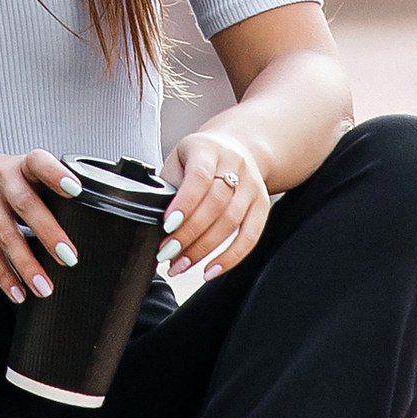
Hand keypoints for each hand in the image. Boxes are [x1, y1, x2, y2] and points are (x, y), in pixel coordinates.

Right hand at [0, 146, 84, 304]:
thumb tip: (87, 227)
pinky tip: (18, 292)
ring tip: (44, 288)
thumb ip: (48, 193)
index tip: (75, 190)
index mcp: (22, 165)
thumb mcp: (23, 173)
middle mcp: (1, 179)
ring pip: (5, 234)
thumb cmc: (2, 180)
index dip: (56, 174)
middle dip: (48, 232)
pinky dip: (4, 275)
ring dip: (26, 264)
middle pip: (25, 205)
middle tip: (70, 258)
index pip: (39, 162)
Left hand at [163, 126, 268, 285]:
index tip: (167, 225)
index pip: (199, 177)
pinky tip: (210, 270)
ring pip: (231, 222)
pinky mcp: (263, 205)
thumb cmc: (200, 158)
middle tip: (167, 253)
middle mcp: (234, 164)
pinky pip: (250, 236)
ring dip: (203, 249)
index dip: (184, 203)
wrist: (237, 147)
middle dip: (189, 234)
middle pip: (215, 203)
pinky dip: (230, 258)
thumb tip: (154, 224)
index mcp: (208, 149)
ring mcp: (252, 185)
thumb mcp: (179, 160)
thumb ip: (169, 186)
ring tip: (181, 264)